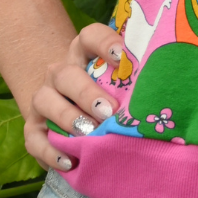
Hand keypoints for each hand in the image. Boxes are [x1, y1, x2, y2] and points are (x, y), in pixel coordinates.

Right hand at [24, 24, 125, 171]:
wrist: (69, 111)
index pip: (90, 37)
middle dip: (87, 92)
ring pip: (45, 101)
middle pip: (66, 74)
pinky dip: (51, 151)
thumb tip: (165, 92)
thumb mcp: (118, 83)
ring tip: (90, 133)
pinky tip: (70, 161)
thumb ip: (133, 82)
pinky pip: (35, 139)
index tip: (123, 57)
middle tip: (109, 110)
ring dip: (68, 118)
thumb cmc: (107, 94)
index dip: (105, 43)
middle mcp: (60, 73)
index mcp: (83, 53)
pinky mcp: (33, 129)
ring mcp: (43, 100)